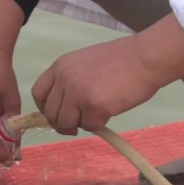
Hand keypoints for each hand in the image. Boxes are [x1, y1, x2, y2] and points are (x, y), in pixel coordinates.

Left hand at [32, 14, 183, 134]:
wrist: (145, 58)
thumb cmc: (122, 60)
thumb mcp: (86, 64)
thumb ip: (72, 81)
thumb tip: (66, 108)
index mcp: (61, 66)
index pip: (38, 93)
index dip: (45, 109)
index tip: (56, 115)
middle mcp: (65, 79)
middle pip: (51, 113)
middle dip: (62, 124)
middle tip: (77, 125)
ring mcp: (78, 93)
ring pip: (66, 123)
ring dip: (80, 124)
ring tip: (96, 115)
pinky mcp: (94, 106)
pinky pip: (90, 126)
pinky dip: (99, 124)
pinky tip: (110, 111)